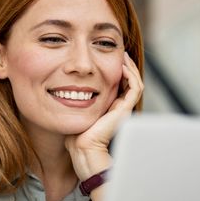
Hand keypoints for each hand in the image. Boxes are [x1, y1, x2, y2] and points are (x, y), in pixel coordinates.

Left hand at [65, 51, 143, 179]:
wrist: (82, 147)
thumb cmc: (75, 134)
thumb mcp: (75, 110)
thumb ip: (75, 100)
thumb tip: (64, 88)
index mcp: (109, 108)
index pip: (118, 85)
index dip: (116, 71)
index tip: (109, 59)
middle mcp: (119, 108)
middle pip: (129, 83)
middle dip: (125, 66)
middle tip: (120, 53)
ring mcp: (123, 109)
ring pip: (135, 83)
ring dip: (130, 68)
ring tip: (123, 56)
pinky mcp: (125, 110)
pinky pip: (135, 89)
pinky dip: (131, 76)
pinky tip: (122, 66)